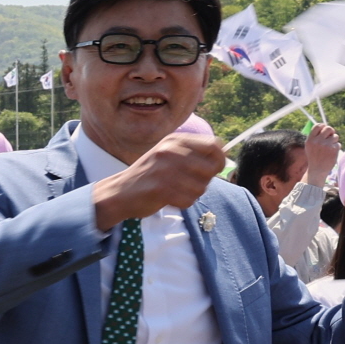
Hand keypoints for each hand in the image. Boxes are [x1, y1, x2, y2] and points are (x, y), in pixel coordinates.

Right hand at [95, 132, 224, 225]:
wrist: (120, 192)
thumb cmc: (149, 175)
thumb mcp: (168, 154)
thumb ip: (193, 153)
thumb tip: (224, 156)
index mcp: (175, 140)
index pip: (214, 145)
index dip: (220, 159)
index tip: (213, 170)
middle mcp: (171, 151)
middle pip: (211, 168)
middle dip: (205, 181)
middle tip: (189, 184)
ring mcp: (165, 170)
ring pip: (201, 187)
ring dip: (192, 194)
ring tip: (175, 191)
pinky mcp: (161, 189)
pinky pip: (189, 199)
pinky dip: (182, 203)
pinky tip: (169, 199)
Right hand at [303, 123, 340, 187]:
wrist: (317, 170)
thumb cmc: (314, 157)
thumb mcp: (309, 146)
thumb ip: (315, 137)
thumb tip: (325, 127)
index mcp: (310, 140)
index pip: (318, 126)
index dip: (323, 126)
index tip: (325, 129)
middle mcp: (317, 141)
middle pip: (328, 128)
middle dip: (331, 132)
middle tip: (331, 136)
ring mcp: (325, 145)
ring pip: (335, 136)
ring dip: (334, 141)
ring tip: (329, 148)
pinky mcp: (333, 150)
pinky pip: (338, 144)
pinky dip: (336, 148)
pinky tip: (331, 153)